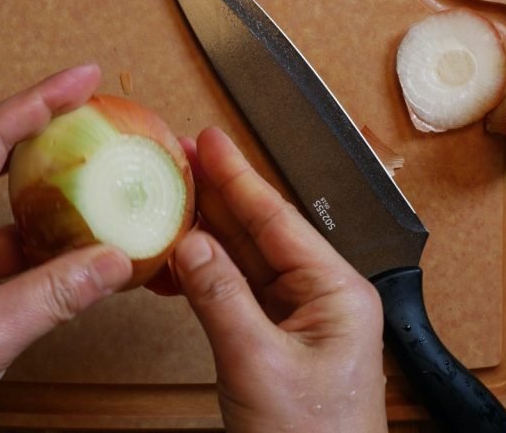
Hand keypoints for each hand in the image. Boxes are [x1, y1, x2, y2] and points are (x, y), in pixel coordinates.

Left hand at [0, 64, 132, 431]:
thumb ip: (52, 296)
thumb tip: (115, 262)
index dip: (40, 100)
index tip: (83, 78)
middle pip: (1, 156)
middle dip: (52, 129)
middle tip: (102, 113)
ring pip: (13, 207)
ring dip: (58, 194)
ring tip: (106, 179)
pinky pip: (16, 250)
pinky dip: (53, 246)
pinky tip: (87, 253)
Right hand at [172, 127, 387, 432]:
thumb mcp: (259, 364)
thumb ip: (221, 298)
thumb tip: (189, 243)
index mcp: (336, 291)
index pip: (278, 219)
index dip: (238, 176)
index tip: (209, 141)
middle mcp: (320, 297)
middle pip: (260, 232)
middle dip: (217, 194)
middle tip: (177, 158)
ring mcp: (297, 320)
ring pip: (243, 261)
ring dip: (205, 231)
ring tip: (169, 195)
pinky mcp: (273, 341)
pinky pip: (234, 294)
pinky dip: (202, 276)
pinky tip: (174, 258)